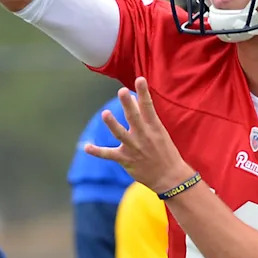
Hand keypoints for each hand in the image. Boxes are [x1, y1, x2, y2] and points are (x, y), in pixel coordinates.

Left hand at [84, 77, 193, 193]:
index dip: (143, 93)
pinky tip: (86, 147)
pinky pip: (109, 154)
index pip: (148, 107)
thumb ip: (147, 118)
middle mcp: (144, 136)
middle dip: (128, 104)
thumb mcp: (160, 132)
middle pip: (134, 118)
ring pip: (121, 134)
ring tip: (105, 114)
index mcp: (154, 127)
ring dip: (112, 124)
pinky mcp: (126, 159)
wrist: (170, 177)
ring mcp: (134, 148)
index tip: (139, 80)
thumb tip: (135, 99)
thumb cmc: (165, 152)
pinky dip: (97, 151)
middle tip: (122, 91)